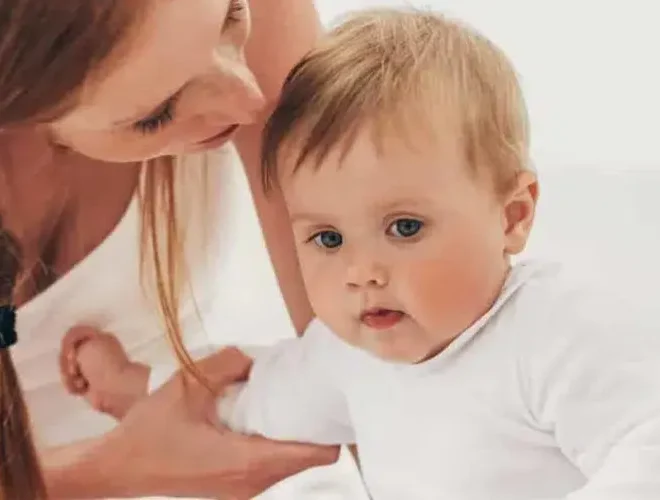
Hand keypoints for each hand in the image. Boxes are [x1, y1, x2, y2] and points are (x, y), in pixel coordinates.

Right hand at [60, 326, 147, 417]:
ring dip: (69, 376)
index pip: (73, 334)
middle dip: (66, 363)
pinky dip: (73, 386)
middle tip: (74, 370)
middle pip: (67, 353)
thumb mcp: (88, 343)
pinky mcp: (87, 384)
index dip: (68, 345)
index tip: (71, 354)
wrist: (115, 389)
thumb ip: (73, 340)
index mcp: (99, 337)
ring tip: (80, 382)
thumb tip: (71, 352)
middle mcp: (95, 351)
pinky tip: (82, 389)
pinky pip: (71, 382)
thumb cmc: (102, 363)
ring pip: (66, 369)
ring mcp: (91, 368)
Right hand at [99, 347, 339, 498]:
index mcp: (248, 461)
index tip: (330, 400)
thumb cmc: (150, 431)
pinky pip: (269, 466)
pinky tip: (261, 417)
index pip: (314, 454)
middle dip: (314, 427)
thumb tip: (255, 358)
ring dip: (293, 435)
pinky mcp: (231, 487)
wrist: (117, 467)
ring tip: (286, 399)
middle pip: (307, 459)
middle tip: (309, 391)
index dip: (330, 428)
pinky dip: (275, 443)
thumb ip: (227, 364)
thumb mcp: (188, 385)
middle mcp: (252, 482)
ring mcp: (242, 489)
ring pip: (288, 464)